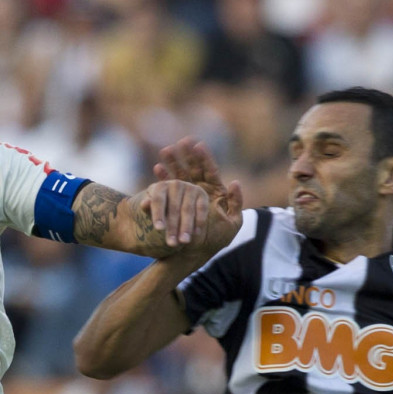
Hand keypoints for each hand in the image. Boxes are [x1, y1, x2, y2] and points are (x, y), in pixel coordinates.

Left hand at [139, 179, 210, 247]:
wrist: (176, 201)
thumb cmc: (160, 207)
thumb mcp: (151, 208)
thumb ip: (147, 207)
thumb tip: (144, 204)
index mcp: (161, 186)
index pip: (158, 201)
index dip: (158, 215)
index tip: (159, 229)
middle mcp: (176, 184)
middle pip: (174, 208)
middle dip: (173, 227)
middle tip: (171, 243)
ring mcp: (190, 188)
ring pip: (188, 210)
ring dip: (186, 227)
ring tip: (184, 241)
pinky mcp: (202, 194)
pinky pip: (201, 209)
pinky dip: (199, 221)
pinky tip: (196, 233)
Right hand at [150, 138, 243, 261]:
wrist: (197, 252)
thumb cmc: (217, 239)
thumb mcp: (232, 223)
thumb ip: (235, 203)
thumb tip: (235, 181)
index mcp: (215, 191)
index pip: (210, 170)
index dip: (204, 158)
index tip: (198, 145)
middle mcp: (200, 189)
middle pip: (194, 168)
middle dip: (187, 155)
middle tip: (181, 142)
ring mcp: (186, 194)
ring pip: (179, 174)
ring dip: (172, 162)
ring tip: (166, 150)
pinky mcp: (174, 201)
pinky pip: (167, 187)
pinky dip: (162, 178)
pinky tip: (157, 167)